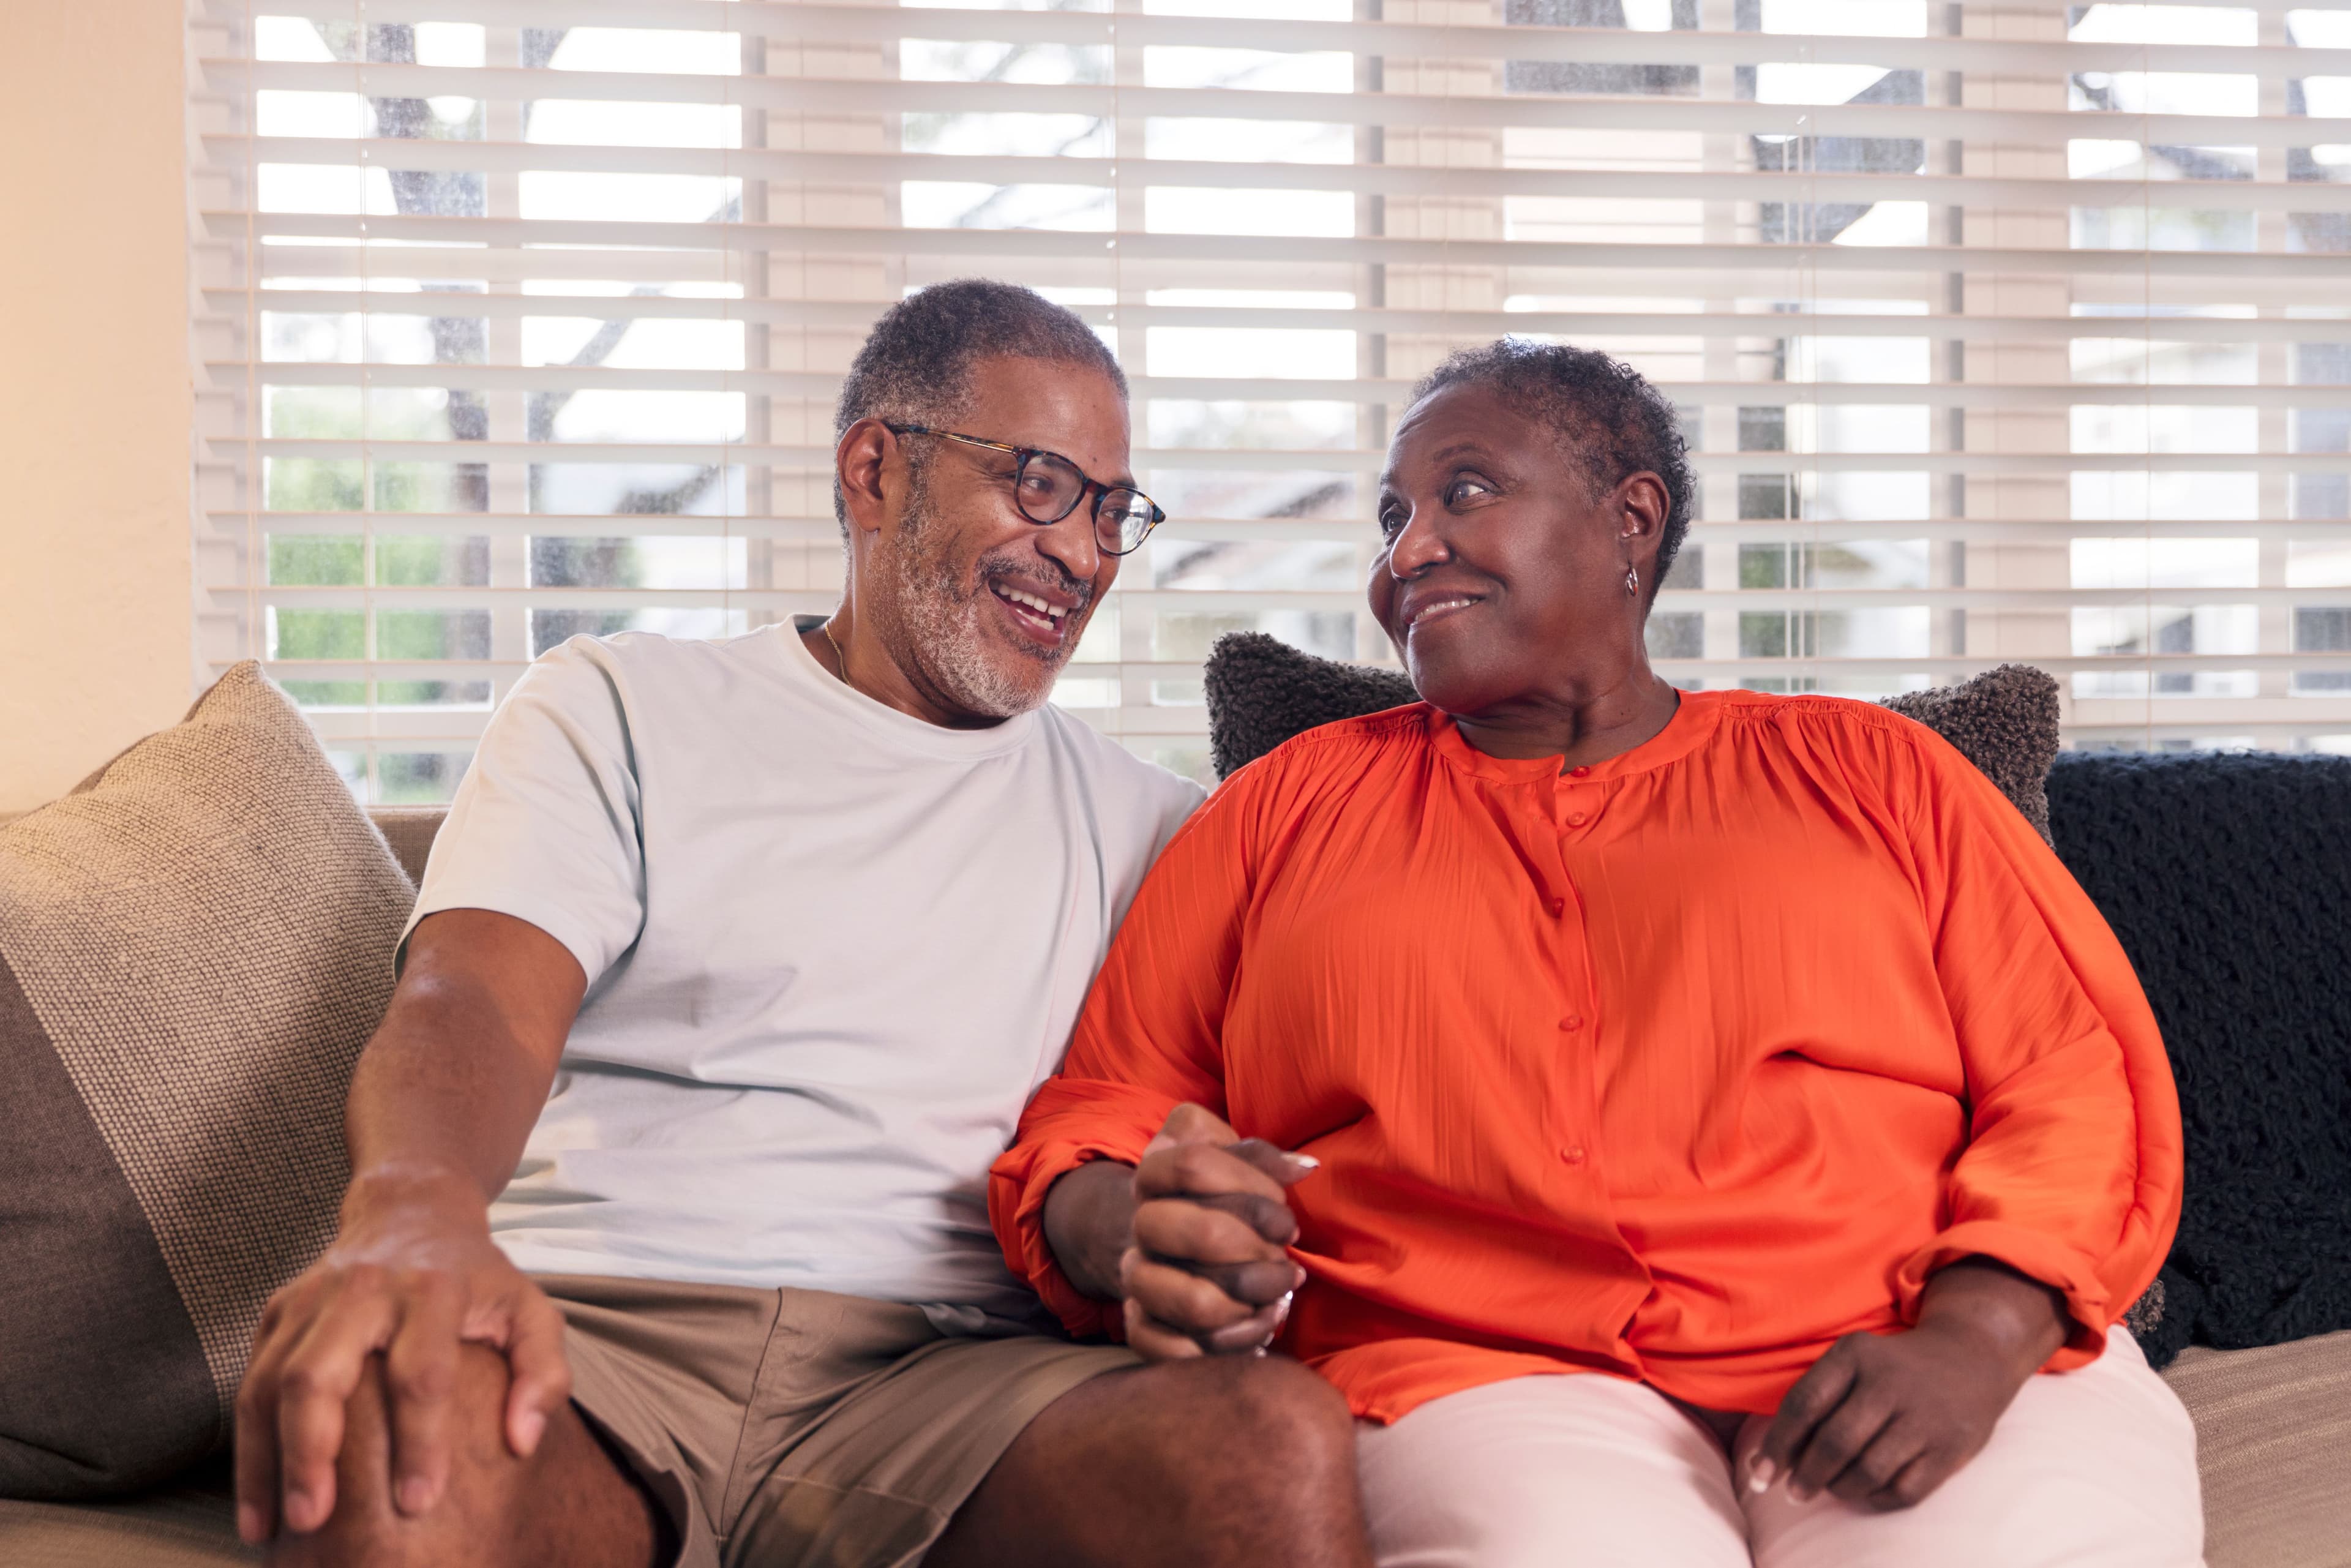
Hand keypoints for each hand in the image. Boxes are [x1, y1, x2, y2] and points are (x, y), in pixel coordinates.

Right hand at [233, 1166, 571, 1542]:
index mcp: (432, 1291)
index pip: (420, 1374)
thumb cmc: (476, 1277)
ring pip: (270, 1383)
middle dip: (311, 1452)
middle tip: (315, 1520)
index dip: (419, 1442)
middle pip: (319, 1375)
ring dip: (265, 1460)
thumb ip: (542, 1371)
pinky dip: (246, 1444)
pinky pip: (250, 1381)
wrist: (413, 1211)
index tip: (417, 1503)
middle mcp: (364, 1290)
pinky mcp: (278, 1310)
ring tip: (269, 1527)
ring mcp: (311, 1299)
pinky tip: (256, 1498)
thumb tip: (524, 1440)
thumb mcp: (529, 1309)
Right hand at [1121, 1104, 1317, 1360]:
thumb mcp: (1231, 1162)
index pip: (1194, 1165)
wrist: (1167, 1239)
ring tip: (1278, 1295)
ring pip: (1196, 1302)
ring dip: (1253, 1302)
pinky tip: (1256, 1327)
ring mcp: (1138, 1278)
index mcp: (1153, 1174)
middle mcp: (1140, 1225)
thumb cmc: (1213, 1195)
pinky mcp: (1141, 1327)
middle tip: (1281, 1255)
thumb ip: (1263, 1158)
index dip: (1251, 1184)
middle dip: (1260, 1248)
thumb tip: (1305, 1167)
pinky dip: (1230, 1347)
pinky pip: (1177, 1351)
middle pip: (1204, 1234)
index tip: (1281, 1204)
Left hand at [1747, 1260, 2068, 1511]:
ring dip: (1839, 1488)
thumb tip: (1771, 1458)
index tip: (1760, 1473)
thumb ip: (1815, 1399)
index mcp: (1855, 1355)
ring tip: (1830, 1488)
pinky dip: (1876, 1498)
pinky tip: (1865, 1492)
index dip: (1777, 1445)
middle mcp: (1889, 1383)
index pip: (1804, 1404)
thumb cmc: (1893, 1367)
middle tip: (1795, 1492)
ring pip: (1867, 1471)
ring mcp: (1923, 1417)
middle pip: (1835, 1443)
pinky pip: (1903, 1490)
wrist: (1972, 1358)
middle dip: (1806, 1475)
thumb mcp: (1853, 1360)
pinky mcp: (1950, 1448)